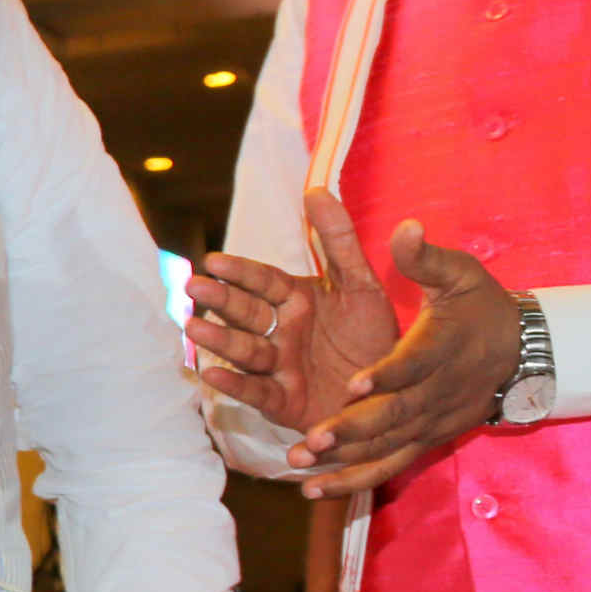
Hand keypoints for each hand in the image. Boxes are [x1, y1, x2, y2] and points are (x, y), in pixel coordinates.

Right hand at [186, 187, 398, 435]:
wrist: (396, 392)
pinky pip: (256, 391)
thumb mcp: (362, 285)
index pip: (264, 282)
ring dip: (219, 339)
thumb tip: (315, 190)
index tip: (214, 260)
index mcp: (298, 300)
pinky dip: (233, 384)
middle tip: (194, 288)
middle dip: (221, 301)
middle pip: (247, 313)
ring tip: (194, 327)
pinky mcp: (283, 402)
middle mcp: (283, 331)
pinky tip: (210, 373)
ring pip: (245, 350)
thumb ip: (339, 240)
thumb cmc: (374, 336)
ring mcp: (280, 366)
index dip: (240, 272)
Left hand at [283, 222, 519, 496]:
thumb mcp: (460, 273)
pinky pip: (388, 465)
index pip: (415, 363)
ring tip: (302, 462)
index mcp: (442, 347)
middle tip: (314, 437)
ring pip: (387, 446)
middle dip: (354, 427)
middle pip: (395, 414)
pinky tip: (314, 491)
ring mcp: (430, 421)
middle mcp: (436, 391)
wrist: (521, 351)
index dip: (388, 374)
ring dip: (345, 458)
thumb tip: (405, 228)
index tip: (356, 381)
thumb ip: (425, 258)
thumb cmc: (480, 306)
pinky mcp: (424, 440)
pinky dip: (353, 480)